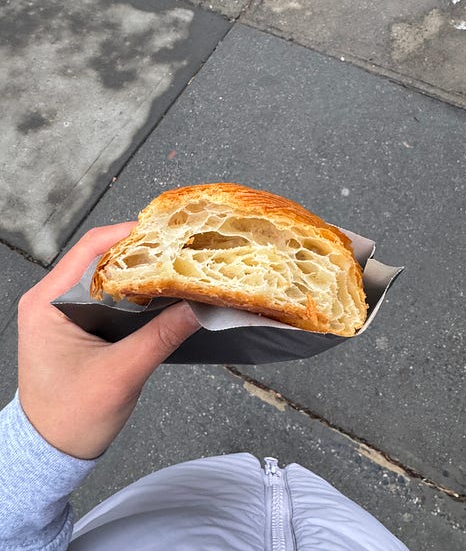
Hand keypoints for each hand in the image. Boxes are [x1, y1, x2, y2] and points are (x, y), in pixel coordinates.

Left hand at [17, 224, 200, 459]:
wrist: (52, 451)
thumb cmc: (71, 418)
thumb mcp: (121, 374)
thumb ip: (161, 337)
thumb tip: (199, 306)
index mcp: (47, 302)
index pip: (90, 249)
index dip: (129, 236)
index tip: (166, 233)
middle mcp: (52, 298)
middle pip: (102, 257)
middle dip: (142, 252)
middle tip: (180, 249)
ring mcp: (65, 310)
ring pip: (109, 276)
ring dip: (142, 273)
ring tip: (176, 268)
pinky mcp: (80, 323)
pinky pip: (111, 296)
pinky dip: (137, 294)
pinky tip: (163, 295)